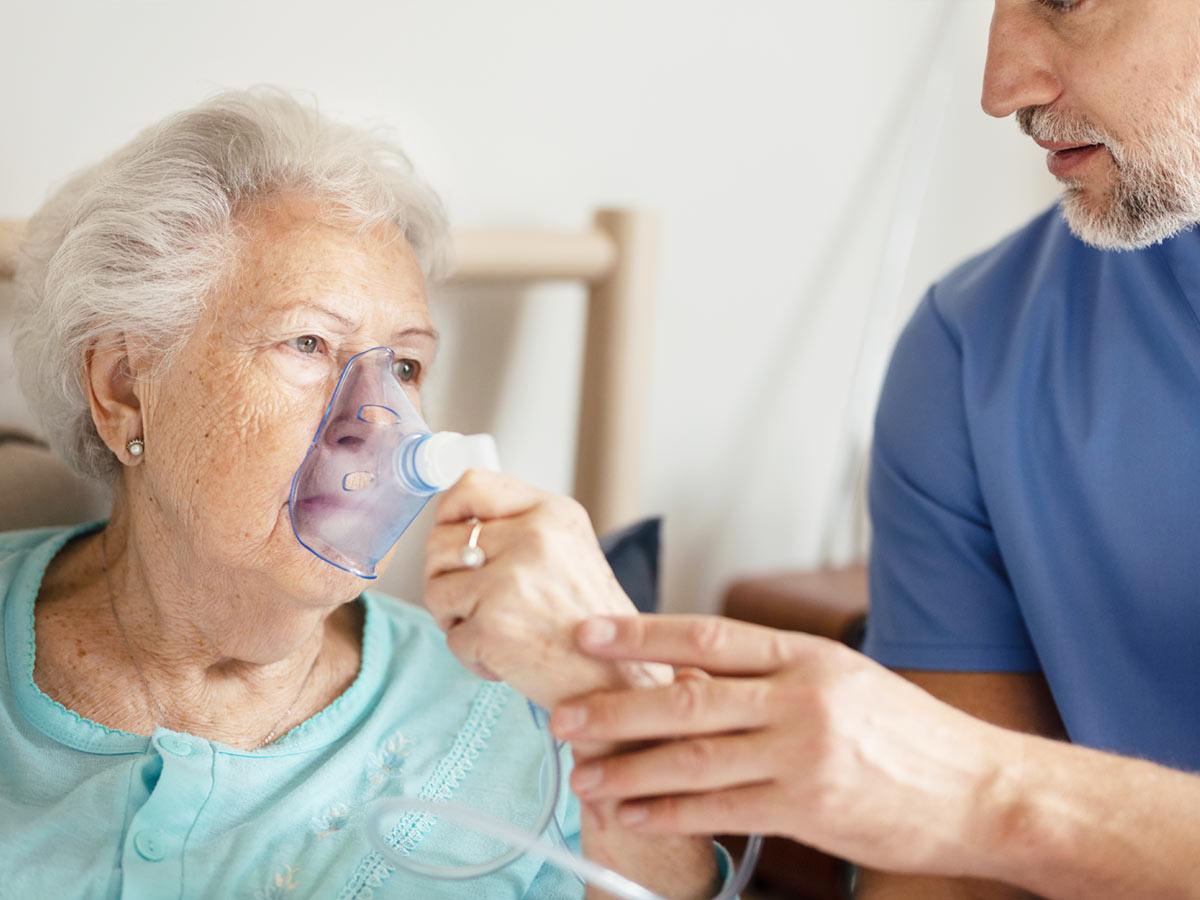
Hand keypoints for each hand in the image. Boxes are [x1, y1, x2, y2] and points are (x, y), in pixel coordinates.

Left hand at [423, 471, 670, 710]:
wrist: (619, 681)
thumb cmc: (592, 624)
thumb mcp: (570, 552)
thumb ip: (520, 529)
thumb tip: (456, 523)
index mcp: (552, 513)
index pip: (472, 486)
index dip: (448, 511)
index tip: (448, 532)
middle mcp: (532, 539)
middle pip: (441, 542)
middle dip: (448, 577)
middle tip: (479, 603)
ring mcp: (509, 581)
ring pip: (436, 589)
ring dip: (456, 617)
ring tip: (498, 631)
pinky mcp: (492, 626)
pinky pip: (450, 636)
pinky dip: (472, 655)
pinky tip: (507, 657)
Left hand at [549, 614, 1021, 876]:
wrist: (984, 790)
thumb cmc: (910, 735)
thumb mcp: (844, 682)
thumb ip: (770, 678)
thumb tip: (689, 675)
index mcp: (807, 656)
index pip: (708, 634)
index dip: (641, 634)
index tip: (588, 636)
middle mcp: (802, 696)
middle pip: (688, 695)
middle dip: (616, 708)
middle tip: (565, 717)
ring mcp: (805, 753)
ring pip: (695, 756)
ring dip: (630, 767)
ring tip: (584, 773)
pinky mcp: (810, 807)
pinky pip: (722, 809)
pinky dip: (671, 812)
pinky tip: (635, 813)